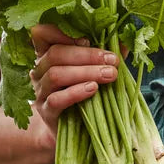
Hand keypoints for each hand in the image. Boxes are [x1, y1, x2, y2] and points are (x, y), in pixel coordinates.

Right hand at [30, 24, 119, 138]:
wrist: (75, 132)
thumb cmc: (85, 98)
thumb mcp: (94, 73)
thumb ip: (105, 57)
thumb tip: (124, 42)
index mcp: (47, 56)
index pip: (41, 33)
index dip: (59, 31)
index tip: (87, 37)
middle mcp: (39, 71)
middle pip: (56, 54)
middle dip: (87, 55)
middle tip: (112, 60)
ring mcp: (40, 92)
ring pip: (55, 75)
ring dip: (85, 72)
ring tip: (108, 75)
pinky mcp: (46, 112)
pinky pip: (57, 99)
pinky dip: (76, 92)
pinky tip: (93, 89)